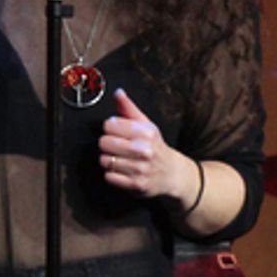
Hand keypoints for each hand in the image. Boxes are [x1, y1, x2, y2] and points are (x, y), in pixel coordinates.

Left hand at [99, 88, 200, 203]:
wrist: (172, 174)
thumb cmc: (156, 147)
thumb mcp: (146, 125)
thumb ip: (129, 108)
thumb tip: (117, 93)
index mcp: (146, 132)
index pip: (109, 124)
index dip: (110, 128)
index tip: (117, 132)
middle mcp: (144, 150)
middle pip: (104, 142)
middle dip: (107, 145)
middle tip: (117, 147)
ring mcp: (140, 168)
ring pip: (105, 160)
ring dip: (109, 160)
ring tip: (119, 159)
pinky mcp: (135, 184)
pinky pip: (109, 177)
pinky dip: (112, 174)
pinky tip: (121, 170)